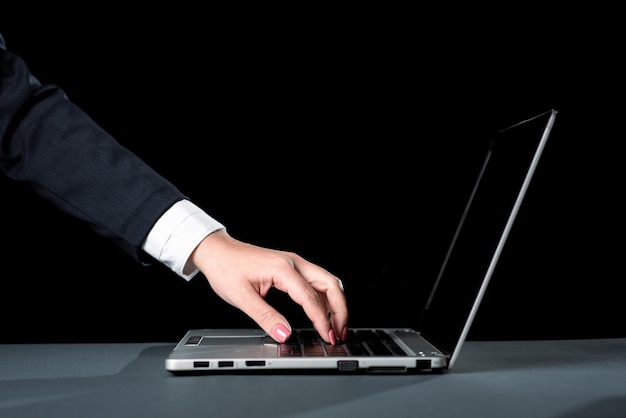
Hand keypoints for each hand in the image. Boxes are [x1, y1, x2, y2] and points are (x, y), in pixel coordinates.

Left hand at [188, 229, 347, 343]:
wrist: (217, 252)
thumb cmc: (225, 268)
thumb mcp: (241, 298)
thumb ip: (265, 317)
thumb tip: (284, 334)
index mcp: (283, 269)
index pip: (311, 297)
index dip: (321, 320)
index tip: (327, 336)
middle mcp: (294, 263)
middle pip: (330, 284)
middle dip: (340, 310)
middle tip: (339, 333)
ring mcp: (295, 264)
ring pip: (327, 282)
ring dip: (335, 304)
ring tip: (335, 327)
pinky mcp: (292, 268)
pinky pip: (316, 283)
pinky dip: (324, 299)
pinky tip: (322, 314)